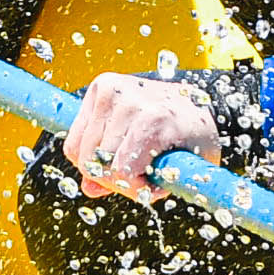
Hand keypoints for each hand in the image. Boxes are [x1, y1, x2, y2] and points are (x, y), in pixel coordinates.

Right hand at [59, 72, 221, 199]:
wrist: (198, 101)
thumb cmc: (194, 139)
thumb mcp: (180, 170)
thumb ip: (140, 186)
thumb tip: (90, 188)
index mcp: (154, 121)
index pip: (121, 170)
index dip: (132, 188)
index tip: (150, 185)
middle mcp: (130, 101)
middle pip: (96, 162)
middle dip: (112, 178)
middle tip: (136, 173)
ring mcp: (113, 90)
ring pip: (80, 150)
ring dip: (98, 164)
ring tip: (125, 157)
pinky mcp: (101, 86)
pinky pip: (75, 135)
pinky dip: (86, 149)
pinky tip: (110, 145)